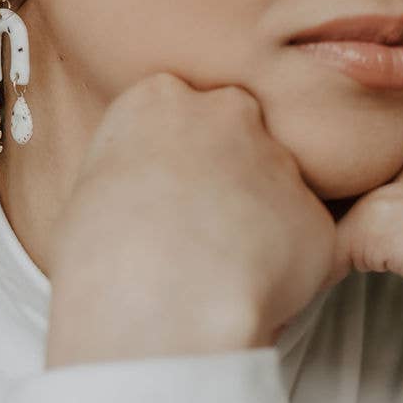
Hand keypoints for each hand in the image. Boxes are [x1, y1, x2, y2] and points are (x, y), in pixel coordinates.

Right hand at [44, 72, 338, 367]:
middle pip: (238, 129)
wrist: (155, 303)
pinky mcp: (314, 217)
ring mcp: (278, 162)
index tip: (163, 193)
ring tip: (220, 273)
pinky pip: (304, 238)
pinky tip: (249, 294)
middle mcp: (227, 115)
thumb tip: (146, 196)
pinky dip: (287, 264)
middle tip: (201, 227)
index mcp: (159, 99)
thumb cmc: (100, 259)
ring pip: (277, 185)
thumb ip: (133, 171)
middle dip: (228, 168)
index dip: (172, 156)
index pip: (176, 107)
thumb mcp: (88, 193)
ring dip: (259, 220)